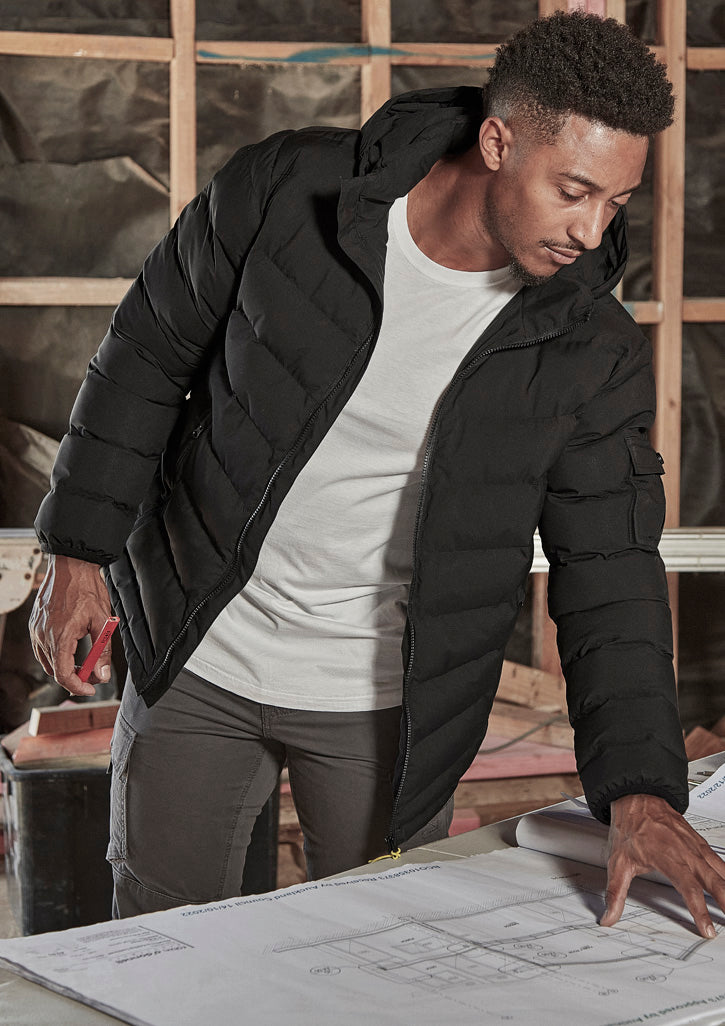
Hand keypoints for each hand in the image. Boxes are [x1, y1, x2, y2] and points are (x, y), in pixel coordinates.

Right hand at [29, 554, 113, 696]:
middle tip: (93, 673)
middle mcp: (43, 636)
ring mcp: (36, 630)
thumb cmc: (87, 589)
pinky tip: (71, 648)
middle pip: (55, 671)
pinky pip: (42, 648)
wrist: (72, 565)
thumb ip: (102, 650)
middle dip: (75, 677)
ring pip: (47, 661)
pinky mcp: (34, 624)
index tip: (90, 688)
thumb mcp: (102, 621)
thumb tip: (102, 674)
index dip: (77, 687)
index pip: (63, 675)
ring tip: (85, 661)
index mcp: (60, 637)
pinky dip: (56, 654)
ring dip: (65, 666)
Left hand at [600, 793, 724, 937]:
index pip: (688, 888)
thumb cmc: (629, 826)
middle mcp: (685, 851)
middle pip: (713, 881)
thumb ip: (615, 892)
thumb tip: (609, 916)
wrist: (637, 798)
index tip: (707, 929)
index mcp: (667, 857)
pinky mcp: (700, 843)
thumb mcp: (617, 861)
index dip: (699, 910)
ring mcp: (695, 846)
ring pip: (720, 871)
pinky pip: (719, 861)